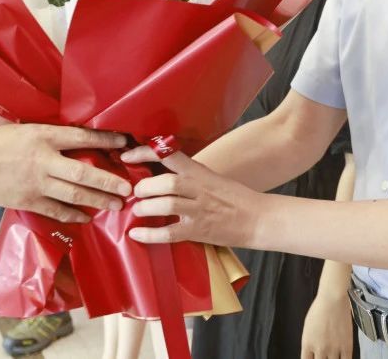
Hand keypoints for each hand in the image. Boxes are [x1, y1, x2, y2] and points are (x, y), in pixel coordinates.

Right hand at [0, 125, 129, 223]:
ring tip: (117, 205)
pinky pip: (56, 210)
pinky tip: (86, 218)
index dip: (105, 139)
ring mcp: (36, 183)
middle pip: (84, 172)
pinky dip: (74, 215)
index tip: (124, 142)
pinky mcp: (27, 201)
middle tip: (130, 188)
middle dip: (109, 181)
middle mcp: (43, 159)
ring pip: (74, 194)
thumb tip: (74, 138)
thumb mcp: (22, 129)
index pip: (82, 136)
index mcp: (42, 135)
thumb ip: (47, 135)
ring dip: (99, 201)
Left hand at [122, 144, 262, 246]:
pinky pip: (170, 233)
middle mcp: (198, 189)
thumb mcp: (211, 177)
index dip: (145, 152)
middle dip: (144, 187)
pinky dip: (149, 235)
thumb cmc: (235, 197)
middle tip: (135, 192)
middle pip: (166, 182)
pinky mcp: (199, 232)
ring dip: (146, 207)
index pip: (169, 154)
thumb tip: (158, 171)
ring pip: (167, 205)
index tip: (128, 155)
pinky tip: (136, 235)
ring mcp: (199, 211)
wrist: (259, 219)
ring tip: (138, 210)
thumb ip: (188, 174)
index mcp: (199, 172)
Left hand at [300, 290, 353, 358]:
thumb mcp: (308, 328)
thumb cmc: (319, 309)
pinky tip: (343, 358)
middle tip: (324, 356)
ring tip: (333, 356)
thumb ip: (310, 343)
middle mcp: (319, 348)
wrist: (332, 300)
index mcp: (307, 343)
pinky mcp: (346, 346)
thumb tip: (312, 353)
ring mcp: (333, 349)